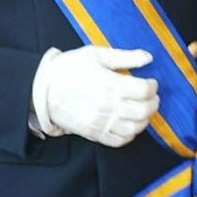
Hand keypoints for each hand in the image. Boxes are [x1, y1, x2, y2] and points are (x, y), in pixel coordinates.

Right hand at [33, 46, 158, 147]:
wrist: (42, 89)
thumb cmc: (68, 69)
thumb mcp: (95, 55)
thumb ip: (125, 57)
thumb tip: (148, 58)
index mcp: (111, 84)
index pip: (144, 90)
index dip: (153, 86)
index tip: (151, 83)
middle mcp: (109, 106)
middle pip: (144, 110)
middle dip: (153, 103)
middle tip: (151, 97)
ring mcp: (102, 122)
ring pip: (135, 128)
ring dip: (144, 120)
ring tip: (142, 111)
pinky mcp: (94, 133)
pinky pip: (119, 141)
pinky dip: (130, 135)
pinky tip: (129, 125)